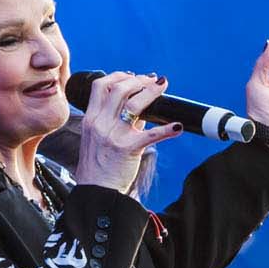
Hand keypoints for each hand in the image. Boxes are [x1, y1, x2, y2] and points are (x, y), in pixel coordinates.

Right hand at [73, 68, 181, 193]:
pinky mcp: (128, 149)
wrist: (97, 191)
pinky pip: (151, 135)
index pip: (100, 86)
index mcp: (91, 118)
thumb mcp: (99, 138)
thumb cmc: (99, 166)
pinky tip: (177, 127)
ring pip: (134, 105)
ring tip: (162, 88)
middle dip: (139, 80)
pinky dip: (167, 129)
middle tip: (153, 81)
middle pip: (119, 89)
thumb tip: (141, 110)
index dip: (118, 76)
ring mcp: (113, 135)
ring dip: (151, 92)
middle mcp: (100, 123)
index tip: (133, 75)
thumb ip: (118, 121)